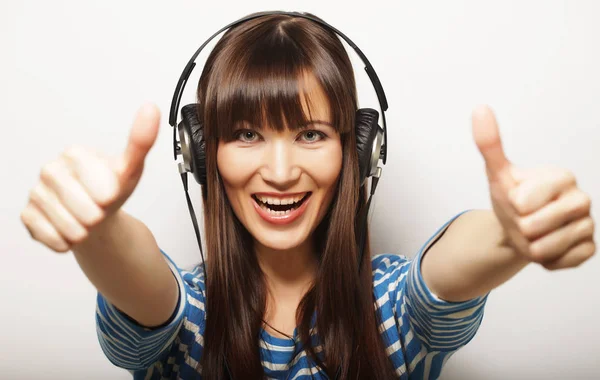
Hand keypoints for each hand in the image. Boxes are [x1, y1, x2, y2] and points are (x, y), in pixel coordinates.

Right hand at [20, 103, 160, 252]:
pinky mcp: (28, 214)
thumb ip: (141, 142)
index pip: (97, 185)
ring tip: (86, 221)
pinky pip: (49, 235)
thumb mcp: (131, 169)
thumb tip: (151, 109)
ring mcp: (37, 192)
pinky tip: (70, 231)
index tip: (109, 194)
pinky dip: (65, 241)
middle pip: (82, 207)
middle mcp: (51, 170)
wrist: (97, 216)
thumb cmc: (111, 190)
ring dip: (83, 230)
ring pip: (66, 224)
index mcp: (75, 154)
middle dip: (96, 215)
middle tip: (98, 210)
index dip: (108, 195)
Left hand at [472, 105, 594, 269]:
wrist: (518, 229)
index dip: (513, 205)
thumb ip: (489, 144)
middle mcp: (581, 199)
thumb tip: (479, 108)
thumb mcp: (497, 174)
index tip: (518, 200)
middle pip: (532, 226)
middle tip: (524, 219)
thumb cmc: (512, 198)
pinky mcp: (588, 249)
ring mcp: (588, 225)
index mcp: (562, 176)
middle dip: (519, 227)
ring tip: (534, 233)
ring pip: (544, 247)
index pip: (523, 201)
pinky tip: (546, 246)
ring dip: (530, 245)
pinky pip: (558, 262)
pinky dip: (544, 260)